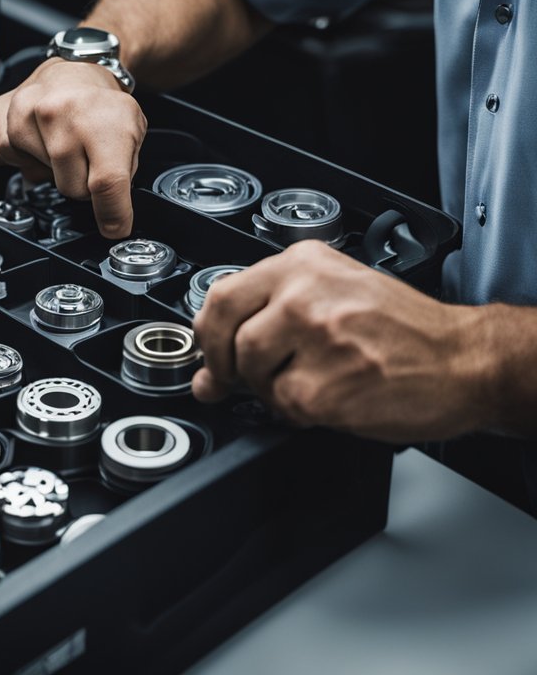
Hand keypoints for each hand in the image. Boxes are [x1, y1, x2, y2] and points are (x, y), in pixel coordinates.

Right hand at [0, 58, 146, 237]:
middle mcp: (58, 113)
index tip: (115, 227)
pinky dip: (18, 157)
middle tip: (85, 157)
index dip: (112, 213)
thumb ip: (124, 173)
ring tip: (58, 142)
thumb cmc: (101, 105)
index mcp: (99, 119)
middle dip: (81, 182)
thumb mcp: (132, 132)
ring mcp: (22, 112)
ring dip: (49, 168)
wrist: (75, 69)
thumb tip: (113, 218)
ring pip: (35, 177)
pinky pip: (2, 159)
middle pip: (70, 188)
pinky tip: (34, 140)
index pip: (106, 183)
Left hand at [191, 240, 495, 442]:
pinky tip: (331, 399)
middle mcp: (306, 291)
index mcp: (305, 263)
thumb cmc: (406, 332)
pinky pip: (282, 405)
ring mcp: (316, 336)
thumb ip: (270, 318)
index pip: (223, 294)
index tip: (212, 355)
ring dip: (270, 389)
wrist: (467, 360)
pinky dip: (298, 412)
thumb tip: (210, 371)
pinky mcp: (325, 384)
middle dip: (228, 365)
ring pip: (251, 371)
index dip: (209, 334)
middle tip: (241, 379)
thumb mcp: (337, 295)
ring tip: (309, 383)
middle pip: (228, 333)